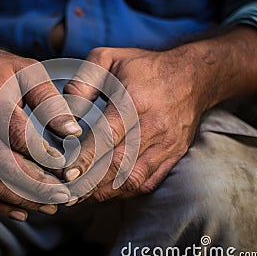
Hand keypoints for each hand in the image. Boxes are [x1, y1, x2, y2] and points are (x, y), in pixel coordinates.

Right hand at [0, 25, 81, 219]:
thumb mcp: (25, 70)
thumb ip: (49, 100)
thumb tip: (72, 130)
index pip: (22, 140)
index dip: (48, 158)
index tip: (69, 169)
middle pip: (8, 168)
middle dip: (40, 188)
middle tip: (65, 197)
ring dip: (22, 201)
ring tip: (49, 207)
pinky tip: (19, 211)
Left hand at [64, 46, 212, 201]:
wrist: (192, 77)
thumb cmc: (144, 67)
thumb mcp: (110, 58)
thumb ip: (84, 79)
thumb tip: (68, 106)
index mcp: (136, 101)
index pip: (108, 136)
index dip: (86, 158)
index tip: (66, 174)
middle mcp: (154, 126)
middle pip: (118, 164)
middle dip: (89, 183)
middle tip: (64, 193)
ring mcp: (166, 145)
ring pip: (133, 179)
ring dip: (104, 192)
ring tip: (78, 197)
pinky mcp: (173, 156)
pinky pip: (148, 182)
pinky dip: (123, 192)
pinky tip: (103, 193)